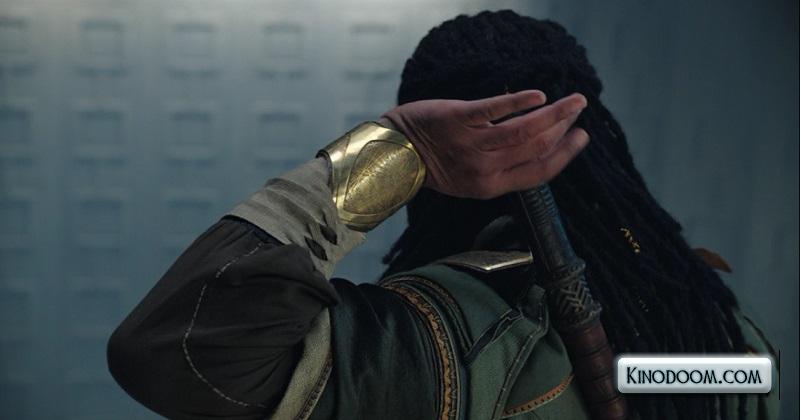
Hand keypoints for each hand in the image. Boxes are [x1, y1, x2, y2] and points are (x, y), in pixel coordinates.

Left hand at [381, 90, 588, 198]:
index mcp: (489, 187)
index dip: (565, 155)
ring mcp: (470, 144)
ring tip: (573, 101)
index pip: (539, 172)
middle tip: (578, 112)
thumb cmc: (435, 163)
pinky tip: (539, 95)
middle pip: (536, 148)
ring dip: (554, 114)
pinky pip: (495, 109)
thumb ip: (501, 170)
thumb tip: (539, 148)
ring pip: (523, 130)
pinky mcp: (457, 118)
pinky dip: (520, 101)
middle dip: (563, 129)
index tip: (581, 137)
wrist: (395, 151)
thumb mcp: (469, 180)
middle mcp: (483, 169)